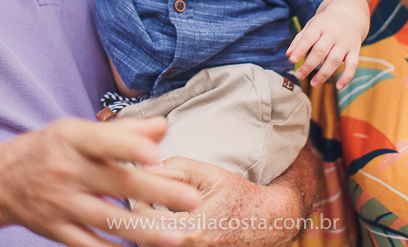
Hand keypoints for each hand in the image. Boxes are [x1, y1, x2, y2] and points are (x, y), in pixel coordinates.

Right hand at [0, 117, 201, 246]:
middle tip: (192, 199)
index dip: (128, 146)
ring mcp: (61, 204)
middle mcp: (67, 171)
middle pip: (116, 183)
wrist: (1, 179)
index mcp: (73, 140)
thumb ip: (124, 131)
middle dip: (157, 192)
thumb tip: (164, 127)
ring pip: (108, 220)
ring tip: (177, 237)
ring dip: (145, 231)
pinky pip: (90, 245)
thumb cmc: (52, 149)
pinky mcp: (56, 230)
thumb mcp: (79, 130)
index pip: (103, 141)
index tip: (156, 154)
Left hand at [132, 157, 304, 246]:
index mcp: (190, 231)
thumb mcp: (211, 175)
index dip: (138, 200)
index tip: (143, 189)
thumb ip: (178, 169)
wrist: (269, 223)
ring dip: (150, 231)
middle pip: (142, 238)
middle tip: (145, 201)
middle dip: (139, 218)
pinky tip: (167, 226)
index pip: (141, 218)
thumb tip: (146, 167)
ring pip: (153, 246)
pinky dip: (163, 238)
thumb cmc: (238, 196)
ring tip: (155, 213)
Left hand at [286, 0, 367, 88]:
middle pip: (320, 51)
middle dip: (309, 65)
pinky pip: (352, 65)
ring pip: (335, 60)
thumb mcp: (311, 26)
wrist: (349, 15)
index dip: (300, 49)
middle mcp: (334, 33)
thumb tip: (288, 55)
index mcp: (320, 25)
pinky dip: (346, 77)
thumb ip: (299, 40)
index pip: (309, 37)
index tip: (292, 60)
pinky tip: (338, 87)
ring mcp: (345, 42)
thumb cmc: (325, 24)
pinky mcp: (355, 50)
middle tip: (299, 75)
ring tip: (313, 84)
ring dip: (324, 74)